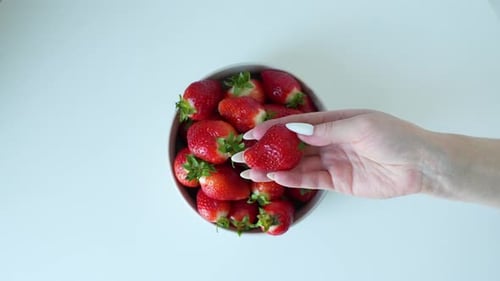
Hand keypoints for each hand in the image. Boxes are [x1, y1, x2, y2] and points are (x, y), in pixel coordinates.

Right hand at [234, 110, 431, 197]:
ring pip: (296, 165)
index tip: (252, 133)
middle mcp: (328, 141)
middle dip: (267, 150)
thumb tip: (295, 128)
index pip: (296, 124)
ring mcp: (331, 161)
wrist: (420, 164)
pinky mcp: (337, 181)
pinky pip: (310, 180)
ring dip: (273, 167)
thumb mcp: (361, 125)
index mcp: (333, 122)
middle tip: (243, 154)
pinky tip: (275, 177)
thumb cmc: (395, 136)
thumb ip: (326, 129)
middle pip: (291, 146)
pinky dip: (292, 179)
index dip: (273, 128)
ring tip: (250, 170)